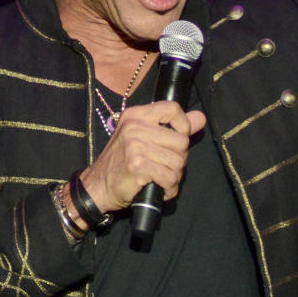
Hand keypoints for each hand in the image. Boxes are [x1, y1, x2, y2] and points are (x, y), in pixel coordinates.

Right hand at [79, 101, 206, 216]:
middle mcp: (135, 127)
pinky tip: (160, 188)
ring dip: (174, 176)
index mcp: (136, 115)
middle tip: (165, 167)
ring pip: (178, 162)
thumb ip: (173, 127)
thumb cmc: (122, 162)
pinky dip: (169, 188)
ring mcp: (135, 146)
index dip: (183, 125)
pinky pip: (170, 177)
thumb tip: (200, 117)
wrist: (97, 186)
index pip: (173, 109)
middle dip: (179, 159)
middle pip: (181, 141)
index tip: (177, 139)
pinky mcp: (138, 166)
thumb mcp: (143, 137)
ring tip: (161, 178)